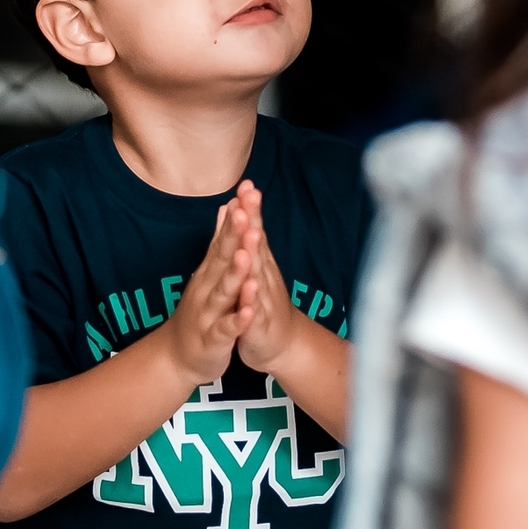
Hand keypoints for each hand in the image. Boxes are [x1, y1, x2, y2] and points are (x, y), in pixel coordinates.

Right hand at [163, 192, 260, 388]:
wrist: (177, 358)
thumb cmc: (199, 313)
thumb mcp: (209, 274)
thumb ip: (218, 242)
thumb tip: (225, 208)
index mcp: (210, 273)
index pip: (222, 239)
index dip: (234, 217)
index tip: (245, 193)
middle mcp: (206, 289)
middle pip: (221, 259)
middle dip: (233, 236)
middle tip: (244, 212)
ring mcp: (208, 314)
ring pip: (223, 292)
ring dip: (234, 273)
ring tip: (244, 255)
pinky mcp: (213, 339)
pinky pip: (226, 329)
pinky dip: (237, 320)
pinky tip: (248, 311)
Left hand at [227, 180, 350, 439]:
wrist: (281, 345)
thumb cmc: (264, 303)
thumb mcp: (256, 268)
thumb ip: (252, 238)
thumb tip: (246, 207)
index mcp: (260, 264)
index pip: (255, 230)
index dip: (251, 207)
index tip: (246, 182)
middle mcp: (265, 278)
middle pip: (258, 246)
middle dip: (253, 222)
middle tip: (249, 197)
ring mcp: (263, 301)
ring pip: (258, 277)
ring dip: (254, 258)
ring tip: (250, 239)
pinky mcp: (259, 326)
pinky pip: (255, 314)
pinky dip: (252, 303)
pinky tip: (250, 293)